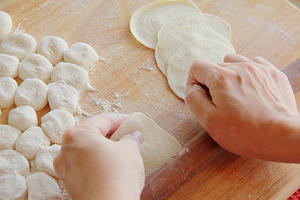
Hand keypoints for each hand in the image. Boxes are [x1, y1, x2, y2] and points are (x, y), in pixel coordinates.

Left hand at [54, 114, 144, 199]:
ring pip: (87, 152)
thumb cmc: (118, 174)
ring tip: (121, 151)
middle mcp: (65, 150)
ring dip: (103, 149)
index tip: (130, 122)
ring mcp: (65, 168)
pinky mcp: (70, 184)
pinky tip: (111, 166)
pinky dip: (97, 163)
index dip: (119, 120)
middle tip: (127, 135)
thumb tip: (134, 135)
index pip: (102, 120)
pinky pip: (85, 166)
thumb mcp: (130, 149)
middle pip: (91, 135)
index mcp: (77, 134)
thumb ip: (131, 138)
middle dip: (110, 135)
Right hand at [185, 54, 299, 161]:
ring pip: (234, 62)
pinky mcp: (273, 74)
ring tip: (234, 94)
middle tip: (218, 103)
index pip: (197, 66)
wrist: (284, 136)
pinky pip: (253, 64)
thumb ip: (194, 99)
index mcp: (221, 77)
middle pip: (215, 66)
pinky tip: (249, 90)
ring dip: (228, 75)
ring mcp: (259, 68)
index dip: (193, 81)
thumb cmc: (245, 132)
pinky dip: (247, 74)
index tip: (199, 96)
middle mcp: (240, 66)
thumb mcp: (209, 121)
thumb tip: (193, 88)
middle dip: (211, 82)